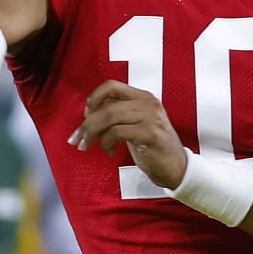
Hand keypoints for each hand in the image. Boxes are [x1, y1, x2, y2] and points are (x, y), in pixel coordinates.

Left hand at [69, 81, 187, 189]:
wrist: (176, 168)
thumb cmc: (151, 147)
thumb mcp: (134, 124)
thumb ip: (117, 114)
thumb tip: (89, 112)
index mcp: (143, 97)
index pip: (111, 85)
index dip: (94, 98)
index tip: (85, 115)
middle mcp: (147, 103)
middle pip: (106, 105)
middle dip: (86, 124)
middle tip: (76, 139)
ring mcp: (150, 117)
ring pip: (109, 117)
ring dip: (92, 134)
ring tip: (86, 146)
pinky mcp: (149, 134)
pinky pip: (116, 132)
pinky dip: (106, 143)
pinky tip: (110, 152)